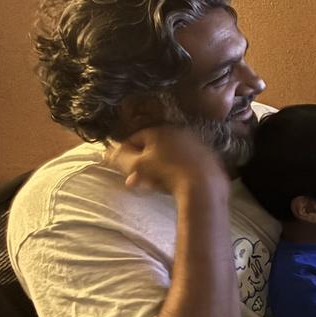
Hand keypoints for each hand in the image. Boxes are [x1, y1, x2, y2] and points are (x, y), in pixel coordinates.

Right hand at [107, 126, 225, 195]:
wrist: (204, 185)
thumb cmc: (167, 172)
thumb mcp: (138, 166)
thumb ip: (121, 158)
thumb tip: (107, 151)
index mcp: (162, 130)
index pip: (135, 138)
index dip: (125, 153)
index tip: (122, 169)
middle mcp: (179, 132)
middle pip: (153, 148)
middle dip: (141, 166)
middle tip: (134, 182)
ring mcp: (196, 144)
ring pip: (168, 157)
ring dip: (156, 171)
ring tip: (151, 186)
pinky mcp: (208, 158)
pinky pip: (184, 163)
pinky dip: (174, 172)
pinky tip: (170, 185)